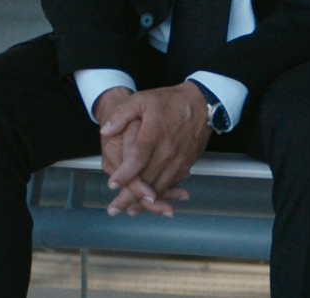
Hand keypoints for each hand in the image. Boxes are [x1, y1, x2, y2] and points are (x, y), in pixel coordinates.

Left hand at [96, 82, 211, 215]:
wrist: (204, 104)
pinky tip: (150, 203)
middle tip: (114, 209)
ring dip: (145, 202)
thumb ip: (122, 114)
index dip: (125, 173)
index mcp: (155, 133)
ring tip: (129, 211)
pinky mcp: (186, 164)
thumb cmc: (172, 101)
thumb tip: (106, 130)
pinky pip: (172, 183)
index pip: (138, 158)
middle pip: (147, 178)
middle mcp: (168, 151)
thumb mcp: (143, 99)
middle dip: (129, 196)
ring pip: (160, 185)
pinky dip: (161, 195)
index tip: (113, 183)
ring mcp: (178, 160)